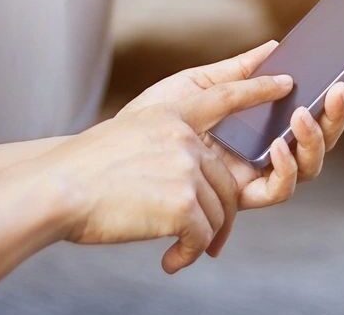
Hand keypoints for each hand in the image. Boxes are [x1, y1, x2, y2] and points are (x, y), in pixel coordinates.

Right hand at [36, 73, 292, 272]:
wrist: (57, 190)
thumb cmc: (85, 172)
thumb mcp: (130, 132)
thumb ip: (168, 138)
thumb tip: (200, 162)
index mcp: (170, 115)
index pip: (225, 96)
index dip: (258, 89)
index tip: (285, 83)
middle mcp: (183, 136)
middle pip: (225, 181)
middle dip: (216, 214)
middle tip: (203, 238)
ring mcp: (185, 168)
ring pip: (219, 212)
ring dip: (200, 237)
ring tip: (176, 250)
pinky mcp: (183, 203)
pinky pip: (203, 236)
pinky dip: (188, 254)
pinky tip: (170, 261)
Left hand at [129, 41, 343, 253]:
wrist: (112, 152)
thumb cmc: (149, 119)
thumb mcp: (196, 85)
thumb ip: (238, 73)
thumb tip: (276, 46)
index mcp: (256, 124)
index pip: (304, 116)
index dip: (330, 104)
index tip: (341, 78)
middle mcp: (261, 153)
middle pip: (315, 144)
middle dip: (334, 120)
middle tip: (337, 90)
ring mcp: (252, 176)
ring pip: (306, 169)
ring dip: (313, 142)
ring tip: (303, 115)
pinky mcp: (237, 197)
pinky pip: (275, 190)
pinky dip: (285, 168)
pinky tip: (276, 145)